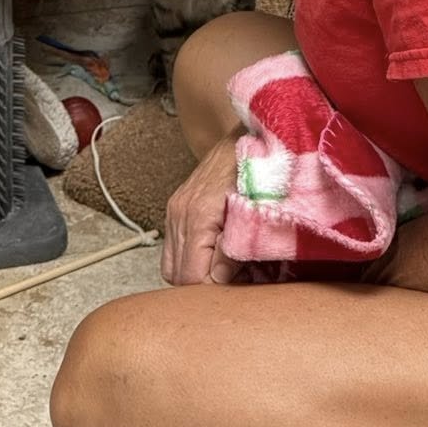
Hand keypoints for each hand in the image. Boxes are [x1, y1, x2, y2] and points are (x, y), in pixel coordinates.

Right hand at [162, 136, 241, 286]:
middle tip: (234, 286)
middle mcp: (179, 214)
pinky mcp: (176, 210)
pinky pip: (172, 251)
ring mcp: (174, 211)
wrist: (245, 135)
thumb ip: (234, 246)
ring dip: (195, 276)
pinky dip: (189, 262)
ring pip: (171, 267)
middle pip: (177, 276)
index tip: (238, 290)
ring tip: (224, 275)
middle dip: (203, 288)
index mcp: (197, 215)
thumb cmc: (255, 169)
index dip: (213, 291)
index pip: (191, 275)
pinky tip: (212, 259)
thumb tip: (219, 279)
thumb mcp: (252, 210)